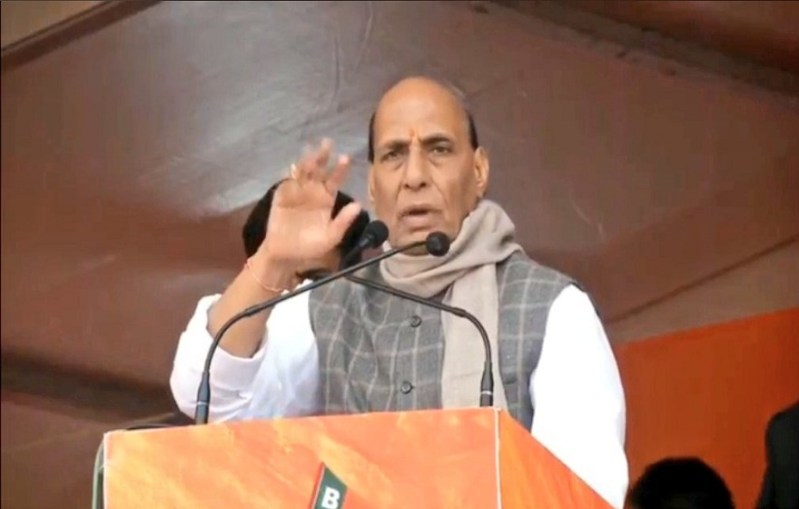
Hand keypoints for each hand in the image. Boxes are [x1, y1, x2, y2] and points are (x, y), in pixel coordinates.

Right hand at [258, 139, 361, 269]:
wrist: (285, 255)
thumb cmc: (309, 247)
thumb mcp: (330, 237)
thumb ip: (343, 221)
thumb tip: (358, 205)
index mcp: (326, 199)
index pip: (335, 180)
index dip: (340, 169)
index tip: (345, 158)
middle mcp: (312, 191)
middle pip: (319, 170)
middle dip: (322, 157)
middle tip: (327, 143)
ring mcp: (296, 192)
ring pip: (302, 173)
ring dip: (306, 162)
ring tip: (311, 151)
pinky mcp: (281, 196)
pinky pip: (285, 183)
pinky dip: (288, 175)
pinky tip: (292, 167)